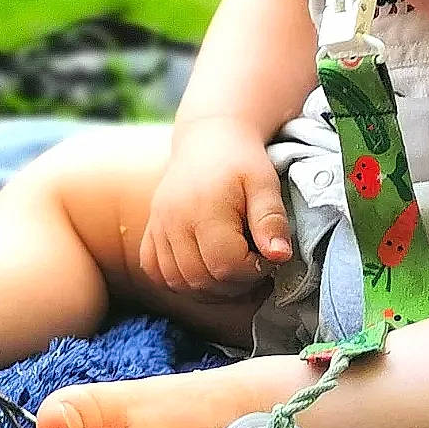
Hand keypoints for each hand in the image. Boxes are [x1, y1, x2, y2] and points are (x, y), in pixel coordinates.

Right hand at [139, 120, 291, 298]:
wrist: (208, 139)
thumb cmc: (242, 161)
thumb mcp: (265, 183)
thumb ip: (271, 219)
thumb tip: (279, 256)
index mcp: (205, 209)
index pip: (226, 266)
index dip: (252, 271)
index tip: (266, 256)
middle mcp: (174, 221)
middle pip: (201, 280)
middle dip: (234, 284)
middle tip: (252, 264)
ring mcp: (158, 228)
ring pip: (179, 283)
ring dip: (209, 288)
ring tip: (232, 267)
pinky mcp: (149, 232)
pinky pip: (157, 273)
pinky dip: (180, 281)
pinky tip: (204, 266)